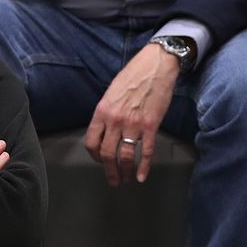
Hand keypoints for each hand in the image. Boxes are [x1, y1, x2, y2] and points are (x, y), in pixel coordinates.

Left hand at [83, 43, 177, 185]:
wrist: (155, 66)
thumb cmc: (133, 76)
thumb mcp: (112, 93)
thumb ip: (107, 113)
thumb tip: (106, 130)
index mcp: (102, 111)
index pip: (91, 142)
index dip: (94, 156)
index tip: (100, 161)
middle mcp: (115, 120)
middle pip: (107, 154)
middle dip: (109, 170)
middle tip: (113, 180)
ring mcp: (133, 124)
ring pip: (125, 156)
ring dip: (125, 171)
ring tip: (127, 179)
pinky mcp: (151, 126)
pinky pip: (146, 152)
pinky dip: (143, 167)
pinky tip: (141, 176)